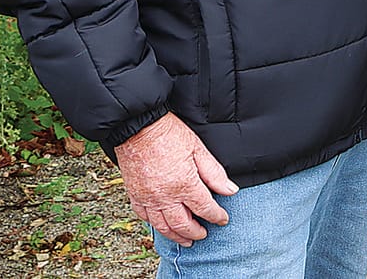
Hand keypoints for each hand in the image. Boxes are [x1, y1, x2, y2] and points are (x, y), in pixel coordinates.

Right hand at [114, 113, 237, 244]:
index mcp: (184, 184)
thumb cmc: (168, 133)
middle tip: (204, 234)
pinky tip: (162, 225)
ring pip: (163, 226)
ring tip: (186, 240)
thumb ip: (214, 173)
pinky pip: (144, 217)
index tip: (223, 219)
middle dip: (196, 232)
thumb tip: (231, 190)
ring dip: (176, 236)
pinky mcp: (135, 195)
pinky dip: (155, 224)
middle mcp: (165, 196)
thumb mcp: (198, 149)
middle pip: (183, 224)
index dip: (217, 216)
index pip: (205, 208)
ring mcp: (148, 198)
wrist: (137, 126)